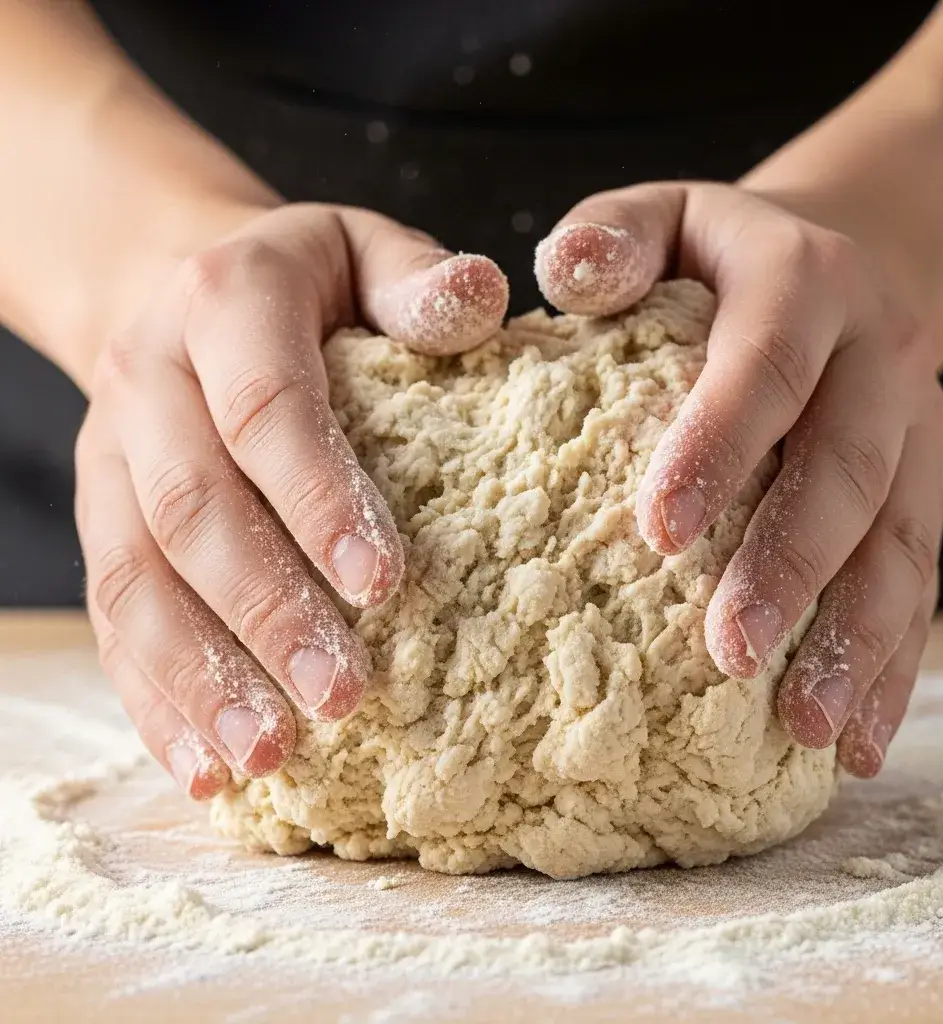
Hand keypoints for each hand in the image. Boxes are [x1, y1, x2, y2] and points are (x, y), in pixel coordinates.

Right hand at [77, 203, 507, 798]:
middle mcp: (147, 379)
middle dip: (266, 611)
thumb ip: (415, 280)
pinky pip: (113, 616)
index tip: (383, 584)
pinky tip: (205, 764)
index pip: (263, 408)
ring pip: (136, 579)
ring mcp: (109, 456)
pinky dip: (156, 697)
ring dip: (200, 676)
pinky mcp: (102, 520)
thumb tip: (481, 297)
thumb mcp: (363, 249)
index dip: (316, 497)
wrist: (175, 284)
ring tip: (267, 754)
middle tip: (344, 694)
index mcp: (222, 302)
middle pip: (191, 508)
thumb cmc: (304, 282)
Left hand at [536, 182, 942, 777]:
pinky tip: (855, 737)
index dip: (721, 443)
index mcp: (805, 283)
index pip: (768, 365)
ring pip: (899, 542)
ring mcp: (914, 431)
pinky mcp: (923, 491)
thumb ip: (611, 236)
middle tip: (729, 653)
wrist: (836, 263)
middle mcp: (876, 357)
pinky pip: (918, 580)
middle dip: (791, 566)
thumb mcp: (660, 216)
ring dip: (856, 640)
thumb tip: (564, 273)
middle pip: (846, 469)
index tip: (660, 532)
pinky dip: (891, 663)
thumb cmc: (713, 258)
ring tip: (804, 726)